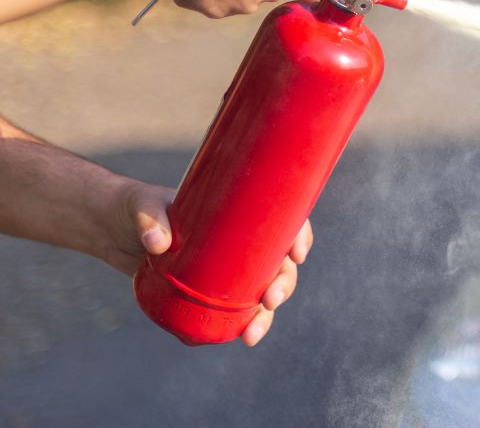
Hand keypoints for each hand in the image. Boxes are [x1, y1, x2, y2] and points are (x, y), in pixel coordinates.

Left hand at [104, 180, 313, 346]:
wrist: (113, 229)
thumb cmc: (135, 207)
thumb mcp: (142, 207)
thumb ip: (150, 220)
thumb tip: (158, 244)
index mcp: (240, 213)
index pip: (282, 220)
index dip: (299, 236)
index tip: (297, 254)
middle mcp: (240, 242)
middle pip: (278, 263)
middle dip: (283, 285)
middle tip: (269, 301)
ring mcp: (226, 268)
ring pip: (260, 292)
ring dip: (264, 316)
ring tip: (251, 336)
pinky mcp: (206, 289)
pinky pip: (231, 310)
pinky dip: (236, 326)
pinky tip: (234, 339)